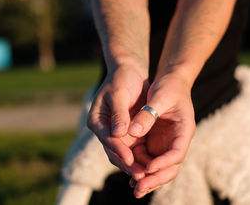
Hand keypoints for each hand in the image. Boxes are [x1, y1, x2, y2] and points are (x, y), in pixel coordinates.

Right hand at [87, 65, 148, 179]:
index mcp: (97, 120)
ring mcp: (117, 134)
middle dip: (127, 164)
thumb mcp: (119, 94)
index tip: (130, 159)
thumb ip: (119, 114)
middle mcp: (105, 130)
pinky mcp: (129, 134)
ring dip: (135, 166)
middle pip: (114, 152)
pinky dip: (142, 159)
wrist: (130, 71)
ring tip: (147, 177)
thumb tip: (118, 134)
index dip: (119, 150)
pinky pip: (135, 150)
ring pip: (125, 154)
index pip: (107, 138)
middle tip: (140, 176)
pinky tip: (152, 168)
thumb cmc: (122, 78)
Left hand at [127, 73, 195, 197]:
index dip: (163, 163)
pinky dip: (139, 167)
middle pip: (169, 167)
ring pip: (158, 167)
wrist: (170, 82)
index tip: (148, 168)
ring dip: (146, 178)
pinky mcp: (155, 142)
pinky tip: (129, 174)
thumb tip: (132, 132)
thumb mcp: (159, 97)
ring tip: (133, 188)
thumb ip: (147, 114)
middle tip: (139, 189)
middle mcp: (176, 141)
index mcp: (184, 130)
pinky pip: (148, 159)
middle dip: (155, 179)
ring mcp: (165, 143)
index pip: (177, 153)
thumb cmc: (168, 87)